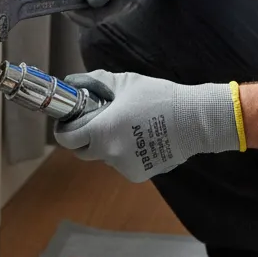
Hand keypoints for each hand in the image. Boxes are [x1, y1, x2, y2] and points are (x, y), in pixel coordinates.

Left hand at [54, 69, 243, 181]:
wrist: (192, 120)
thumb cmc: (157, 97)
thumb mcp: (125, 82)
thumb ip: (96, 83)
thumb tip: (74, 82)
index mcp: (100, 131)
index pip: (67, 139)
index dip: (65, 130)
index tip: (69, 122)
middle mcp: (108, 153)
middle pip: (84, 151)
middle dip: (86, 138)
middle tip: (98, 123)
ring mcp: (122, 167)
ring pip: (105, 157)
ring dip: (109, 146)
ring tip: (128, 129)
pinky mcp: (137, 174)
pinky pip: (122, 164)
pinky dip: (126, 154)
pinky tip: (142, 140)